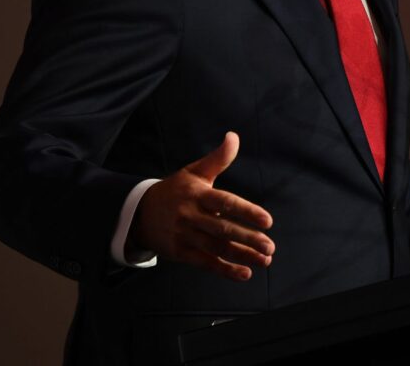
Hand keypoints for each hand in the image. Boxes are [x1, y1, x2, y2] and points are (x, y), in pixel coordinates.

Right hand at [130, 131, 273, 279]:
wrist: (139, 212)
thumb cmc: (175, 190)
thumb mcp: (194, 172)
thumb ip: (218, 158)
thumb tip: (234, 136)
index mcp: (198, 194)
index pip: (226, 203)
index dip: (247, 212)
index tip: (267, 221)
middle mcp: (191, 216)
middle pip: (223, 229)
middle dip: (248, 239)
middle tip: (270, 246)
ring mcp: (185, 235)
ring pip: (217, 248)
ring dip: (242, 256)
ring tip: (264, 260)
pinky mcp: (181, 252)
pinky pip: (205, 262)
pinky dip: (225, 270)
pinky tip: (245, 273)